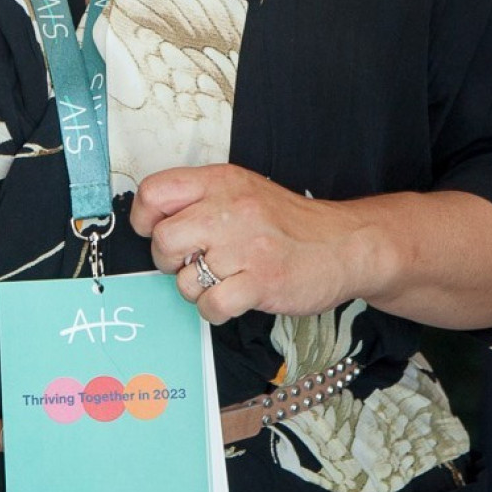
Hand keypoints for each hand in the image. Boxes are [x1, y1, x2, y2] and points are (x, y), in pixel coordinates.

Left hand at [131, 165, 366, 324]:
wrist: (346, 244)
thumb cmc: (290, 223)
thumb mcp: (244, 191)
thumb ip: (201, 198)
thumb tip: (153, 221)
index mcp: (221, 181)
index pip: (154, 191)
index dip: (144, 218)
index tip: (156, 231)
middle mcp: (230, 208)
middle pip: (163, 239)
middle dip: (170, 260)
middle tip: (193, 262)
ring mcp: (246, 246)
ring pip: (184, 278)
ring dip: (196, 288)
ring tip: (223, 279)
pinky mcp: (261, 281)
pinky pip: (211, 306)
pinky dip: (215, 310)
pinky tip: (234, 298)